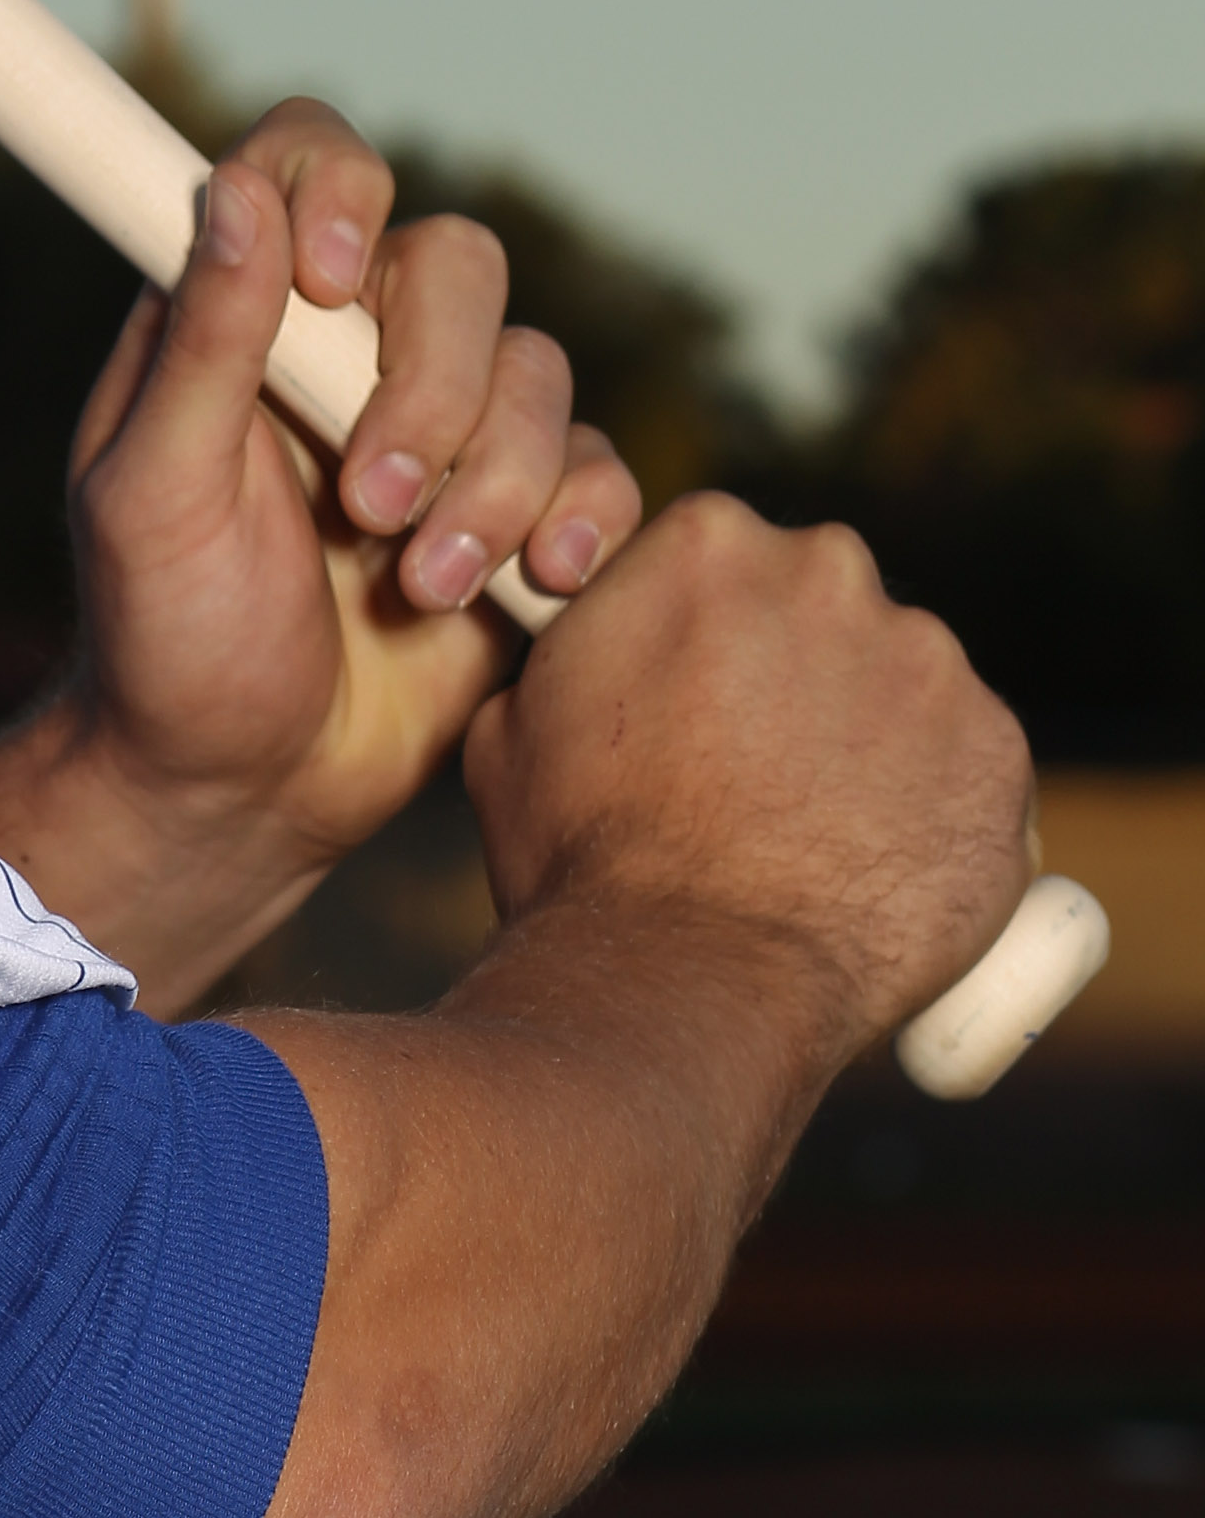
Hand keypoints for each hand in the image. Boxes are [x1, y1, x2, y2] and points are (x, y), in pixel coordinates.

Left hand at [0, 99, 639, 999]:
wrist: (239, 791)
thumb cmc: (164, 638)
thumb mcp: (153, 492)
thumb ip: (200, 340)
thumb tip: (234, 189)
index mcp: (249, 312)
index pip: (310, 161)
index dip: (341, 190)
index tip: (331, 286)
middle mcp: (353, 346)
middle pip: (455, 263)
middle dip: (432, 387)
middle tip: (368, 505)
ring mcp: (446, 427)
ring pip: (535, 369)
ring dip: (491, 482)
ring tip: (421, 585)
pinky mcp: (518, 514)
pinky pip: (593, 467)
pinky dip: (578, 519)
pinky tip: (532, 587)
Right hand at [464, 489, 1034, 1059]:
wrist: (692, 979)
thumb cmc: (586, 855)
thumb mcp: (519, 716)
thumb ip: (578, 652)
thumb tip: (591, 648)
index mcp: (708, 539)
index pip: (726, 561)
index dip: (712, 636)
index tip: (703, 702)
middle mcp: (830, 570)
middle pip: (823, 606)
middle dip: (800, 673)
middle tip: (760, 774)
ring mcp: (927, 659)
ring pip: (904, 683)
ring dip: (874, 739)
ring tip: (821, 839)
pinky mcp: (998, 751)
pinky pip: (974, 766)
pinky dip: (941, 808)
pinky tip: (884, 870)